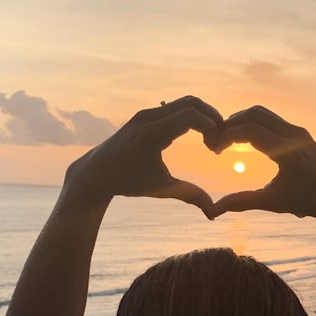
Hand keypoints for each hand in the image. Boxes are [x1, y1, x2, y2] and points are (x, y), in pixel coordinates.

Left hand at [63, 96, 220, 216]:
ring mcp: (146, 113)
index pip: (192, 116)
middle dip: (213, 119)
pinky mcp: (147, 114)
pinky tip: (199, 136)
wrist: (97, 172)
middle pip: (193, 103)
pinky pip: (177, 106)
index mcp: (152, 134)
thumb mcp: (160, 189)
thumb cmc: (128, 182)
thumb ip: (189, 195)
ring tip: (211, 139)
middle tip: (219, 141)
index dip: (212, 128)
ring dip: (204, 116)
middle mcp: (148, 118)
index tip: (215, 150)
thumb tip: (214, 212)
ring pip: (186, 102)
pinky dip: (193, 116)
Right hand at [207, 106, 315, 222]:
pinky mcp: (300, 132)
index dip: (228, 136)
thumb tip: (213, 210)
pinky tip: (243, 138)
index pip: (251, 131)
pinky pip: (272, 119)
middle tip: (217, 140)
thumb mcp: (272, 203)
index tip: (215, 149)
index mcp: (288, 154)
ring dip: (242, 120)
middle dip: (232, 123)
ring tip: (227, 138)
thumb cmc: (305, 202)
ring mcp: (299, 131)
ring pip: (263, 113)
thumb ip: (242, 202)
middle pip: (254, 114)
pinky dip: (254, 123)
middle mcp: (295, 136)